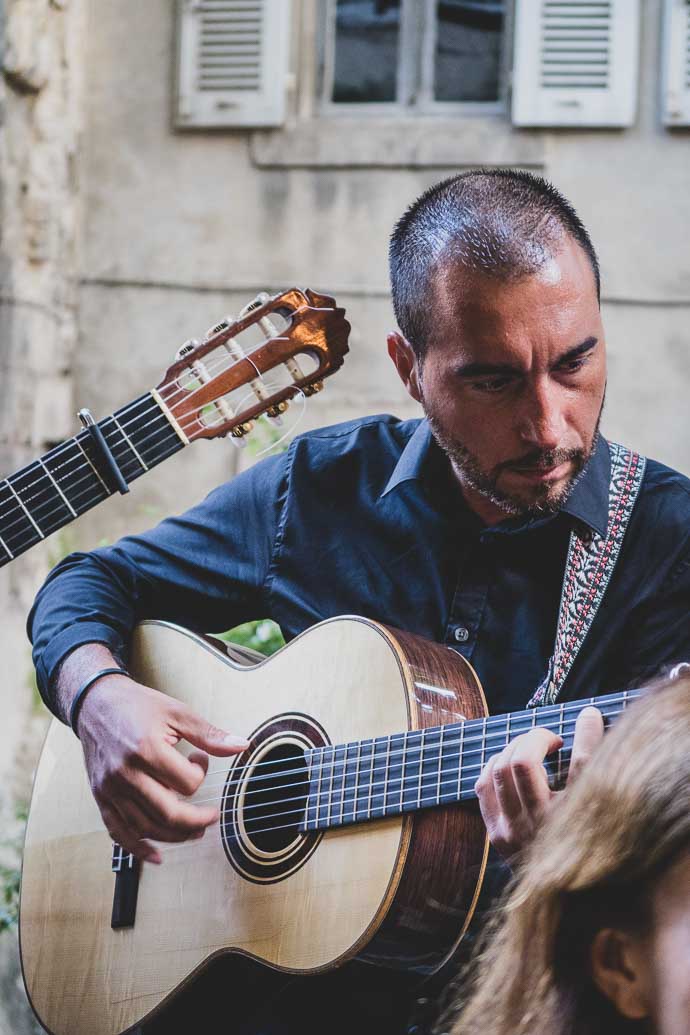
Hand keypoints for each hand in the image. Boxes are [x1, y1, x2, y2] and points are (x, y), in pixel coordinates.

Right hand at [76, 672, 248, 863]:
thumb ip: (209, 734)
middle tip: (211, 817)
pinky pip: (117, 832)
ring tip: (193, 831)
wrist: (96, 703)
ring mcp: (110, 788)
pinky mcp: (100, 797)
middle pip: (166, 813)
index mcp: (146, 749)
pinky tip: (156, 855)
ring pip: (144, 827)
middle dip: (195, 821)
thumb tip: (241, 746)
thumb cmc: (137, 706)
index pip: (186, 782)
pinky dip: (137, 848)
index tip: (199, 760)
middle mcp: (125, 773)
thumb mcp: (177, 712)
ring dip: (174, 836)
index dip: (201, 773)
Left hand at [474, 706, 603, 861]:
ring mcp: (509, 834)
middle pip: (513, 763)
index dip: (552, 737)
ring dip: (511, 751)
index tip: (573, 727)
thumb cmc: (592, 840)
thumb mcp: (598, 801)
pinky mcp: (496, 837)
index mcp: (560, 820)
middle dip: (530, 739)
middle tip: (548, 741)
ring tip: (531, 751)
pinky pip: (483, 788)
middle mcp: (530, 829)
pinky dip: (494, 768)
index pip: (543, 765)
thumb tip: (589, 714)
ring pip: (494, 772)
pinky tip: (510, 765)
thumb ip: (592, 756)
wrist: (573, 894)